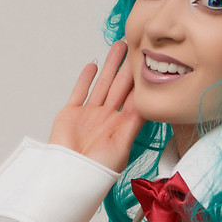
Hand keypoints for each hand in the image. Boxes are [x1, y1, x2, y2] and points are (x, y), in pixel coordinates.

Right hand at [50, 40, 144, 172]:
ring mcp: (90, 115)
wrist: (70, 175)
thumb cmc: (99, 169)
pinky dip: (85, 78)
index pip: (135, 98)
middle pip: (120, 86)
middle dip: (128, 67)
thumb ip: (133, 123)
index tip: (151, 62)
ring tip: (119, 47)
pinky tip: (93, 65)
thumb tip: (146, 103)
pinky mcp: (71, 114)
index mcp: (123, 126)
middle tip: (137, 46)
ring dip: (110, 66)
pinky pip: (80, 91)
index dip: (142, 80)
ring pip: (103, 84)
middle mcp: (108, 118)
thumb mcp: (123, 145)